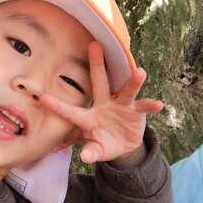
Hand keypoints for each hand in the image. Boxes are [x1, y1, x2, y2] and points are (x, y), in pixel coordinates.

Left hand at [40, 42, 162, 164]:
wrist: (124, 146)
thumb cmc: (104, 144)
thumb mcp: (97, 150)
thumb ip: (92, 152)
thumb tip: (86, 158)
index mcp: (88, 118)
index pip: (70, 111)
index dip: (57, 106)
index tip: (43, 98)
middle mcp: (104, 106)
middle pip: (100, 83)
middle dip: (97, 64)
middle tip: (94, 45)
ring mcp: (121, 106)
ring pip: (126, 91)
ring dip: (133, 82)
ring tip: (140, 72)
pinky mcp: (136, 112)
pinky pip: (143, 106)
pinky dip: (151, 105)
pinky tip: (159, 105)